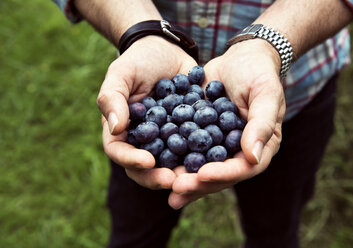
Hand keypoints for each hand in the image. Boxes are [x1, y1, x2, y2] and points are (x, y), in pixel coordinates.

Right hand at [98, 36, 196, 189]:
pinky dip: (205, 154)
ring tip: (197, 176)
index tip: (148, 161)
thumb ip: (112, 99)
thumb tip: (115, 129)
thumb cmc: (138, 61)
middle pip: (146, 168)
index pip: (120, 153)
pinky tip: (217, 157)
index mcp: (123, 131)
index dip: (132, 161)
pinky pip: (196, 147)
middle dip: (159, 177)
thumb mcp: (121, 74)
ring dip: (183, 173)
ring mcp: (168, 139)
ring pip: (173, 163)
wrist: (167, 50)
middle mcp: (144, 141)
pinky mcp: (189, 132)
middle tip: (176, 180)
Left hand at [168, 39, 285, 208]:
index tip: (203, 175)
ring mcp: (218, 143)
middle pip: (219, 173)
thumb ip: (261, 125)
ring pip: (200, 165)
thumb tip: (253, 158)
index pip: (243, 168)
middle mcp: (238, 150)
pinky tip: (155, 162)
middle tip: (176, 189)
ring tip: (164, 185)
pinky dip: (173, 155)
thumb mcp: (266, 94)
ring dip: (183, 176)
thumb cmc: (259, 73)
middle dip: (198, 182)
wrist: (241, 57)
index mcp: (259, 146)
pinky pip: (187, 147)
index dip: (223, 174)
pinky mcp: (200, 133)